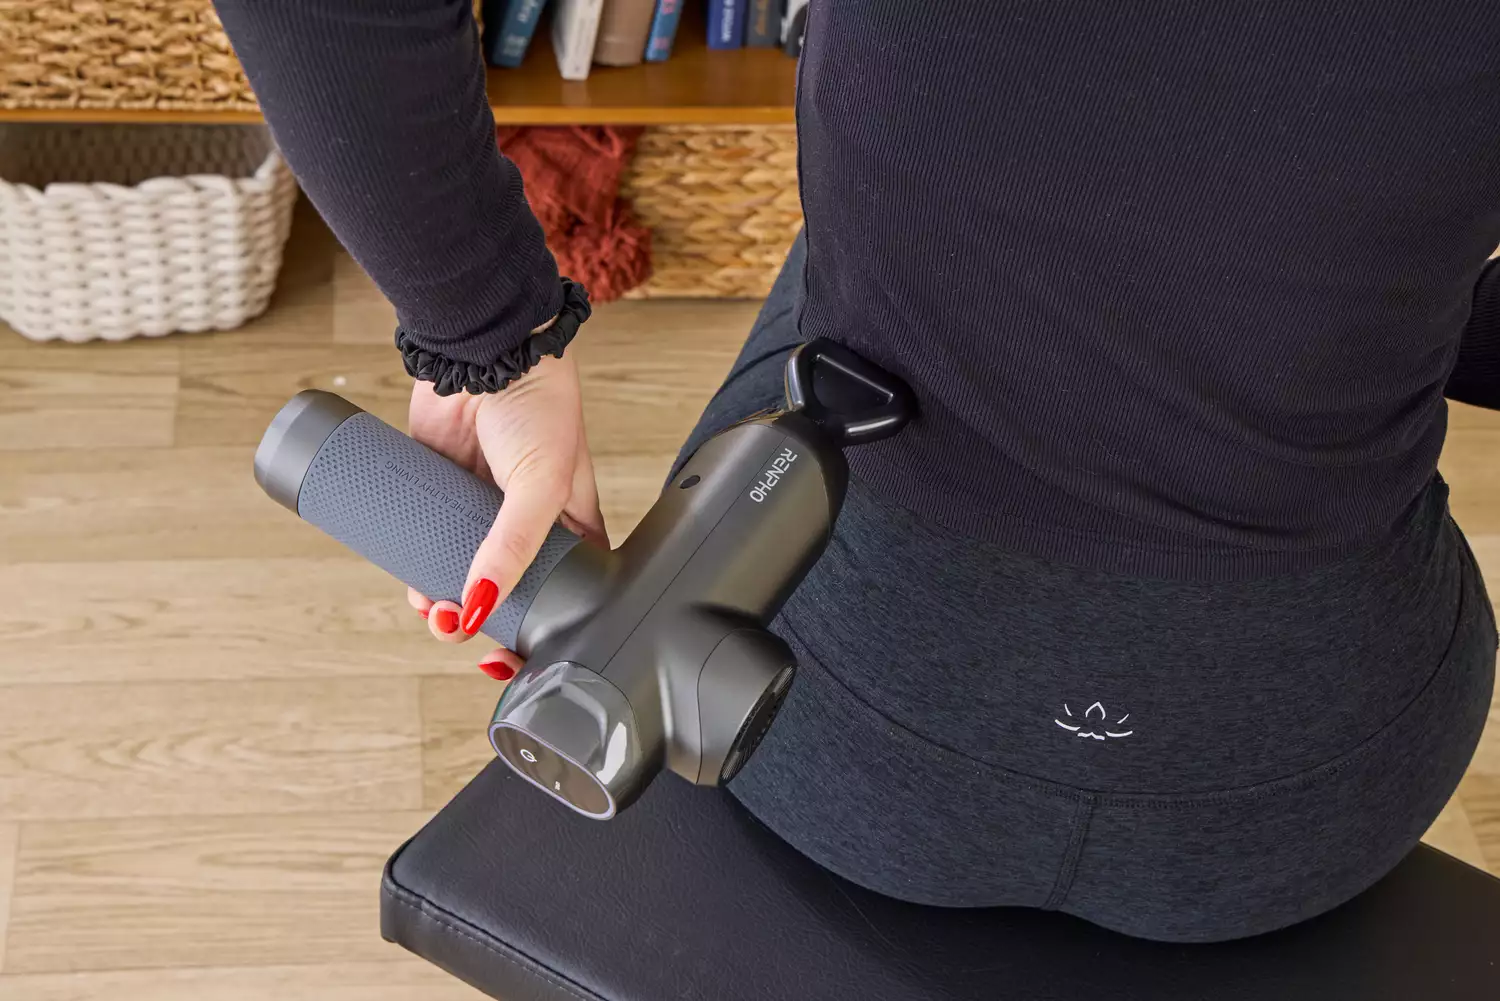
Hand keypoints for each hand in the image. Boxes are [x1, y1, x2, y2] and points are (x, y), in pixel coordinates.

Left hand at [405, 349, 606, 680]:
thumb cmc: (538, 404)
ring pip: (461, 574)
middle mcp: (526, 525)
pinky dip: (415, 567)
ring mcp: (479, 512)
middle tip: (460, 629)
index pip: (564, 594)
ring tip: (432, 609)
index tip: (509, 654)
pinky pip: (423, 542)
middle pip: (505, 592)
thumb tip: (478, 605)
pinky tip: (411, 582)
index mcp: (571, 526)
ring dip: (444, 601)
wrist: (481, 348)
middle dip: (482, 619)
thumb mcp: (541, 485)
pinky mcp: (437, 493)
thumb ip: (513, 548)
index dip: (540, 629)